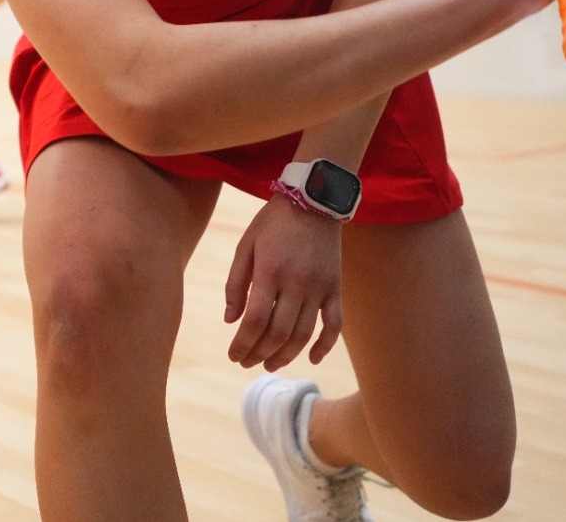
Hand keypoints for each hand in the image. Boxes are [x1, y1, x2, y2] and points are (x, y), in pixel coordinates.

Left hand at [224, 195, 343, 370]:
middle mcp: (296, 283)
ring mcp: (319, 288)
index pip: (255, 320)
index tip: (233, 355)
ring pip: (303, 334)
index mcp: (269, 271)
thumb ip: (235, 283)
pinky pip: (334, 325)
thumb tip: (230, 320)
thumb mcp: (246, 245)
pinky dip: (325, 346)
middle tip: (246, 362)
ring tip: (270, 365)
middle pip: (278, 332)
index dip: (243, 343)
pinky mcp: (335, 289)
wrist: (314, 201)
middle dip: (259, 353)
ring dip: (286, 356)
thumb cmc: (273, 223)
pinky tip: (313, 359)